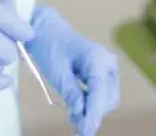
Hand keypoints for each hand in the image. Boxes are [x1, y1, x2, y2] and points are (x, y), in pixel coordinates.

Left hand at [28, 4, 119, 135]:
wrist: (48, 30)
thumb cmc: (51, 47)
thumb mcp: (57, 72)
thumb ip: (71, 94)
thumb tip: (81, 115)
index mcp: (97, 60)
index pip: (99, 94)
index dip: (93, 115)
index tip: (86, 132)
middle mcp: (108, 64)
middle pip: (107, 100)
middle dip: (92, 114)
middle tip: (75, 127)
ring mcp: (107, 67)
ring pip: (107, 99)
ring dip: (92, 110)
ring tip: (73, 118)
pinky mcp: (103, 72)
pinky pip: (102, 93)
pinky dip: (91, 103)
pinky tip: (77, 110)